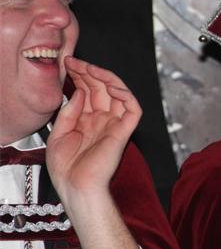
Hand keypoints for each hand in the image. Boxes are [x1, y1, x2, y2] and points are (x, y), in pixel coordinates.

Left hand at [46, 57, 141, 204]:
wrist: (75, 186)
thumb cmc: (67, 168)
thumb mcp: (59, 133)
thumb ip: (70, 111)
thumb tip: (78, 91)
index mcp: (88, 121)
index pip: (89, 92)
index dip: (81, 76)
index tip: (69, 64)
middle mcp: (102, 120)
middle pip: (102, 89)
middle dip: (89, 72)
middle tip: (75, 62)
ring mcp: (114, 125)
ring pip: (119, 93)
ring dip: (106, 78)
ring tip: (90, 68)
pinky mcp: (123, 132)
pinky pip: (132, 109)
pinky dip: (125, 94)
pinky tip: (111, 86)